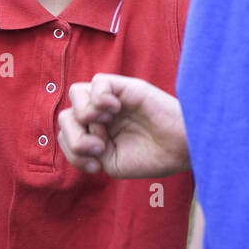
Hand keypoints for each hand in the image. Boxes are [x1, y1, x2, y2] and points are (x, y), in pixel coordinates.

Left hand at [57, 74, 189, 178]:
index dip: (73, 151)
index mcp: (96, 132)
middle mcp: (100, 114)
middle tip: (99, 148)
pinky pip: (98, 81)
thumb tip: (78, 129)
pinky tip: (115, 110)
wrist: (182, 150)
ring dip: (83, 115)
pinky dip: (99, 98)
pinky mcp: (126, 87)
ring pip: (76, 92)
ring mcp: (112, 99)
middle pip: (66, 115)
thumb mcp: (111, 162)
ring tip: (103, 126)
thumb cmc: (152, 157)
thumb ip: (85, 149)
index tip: (96, 166)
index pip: (66, 133)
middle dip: (75, 137)